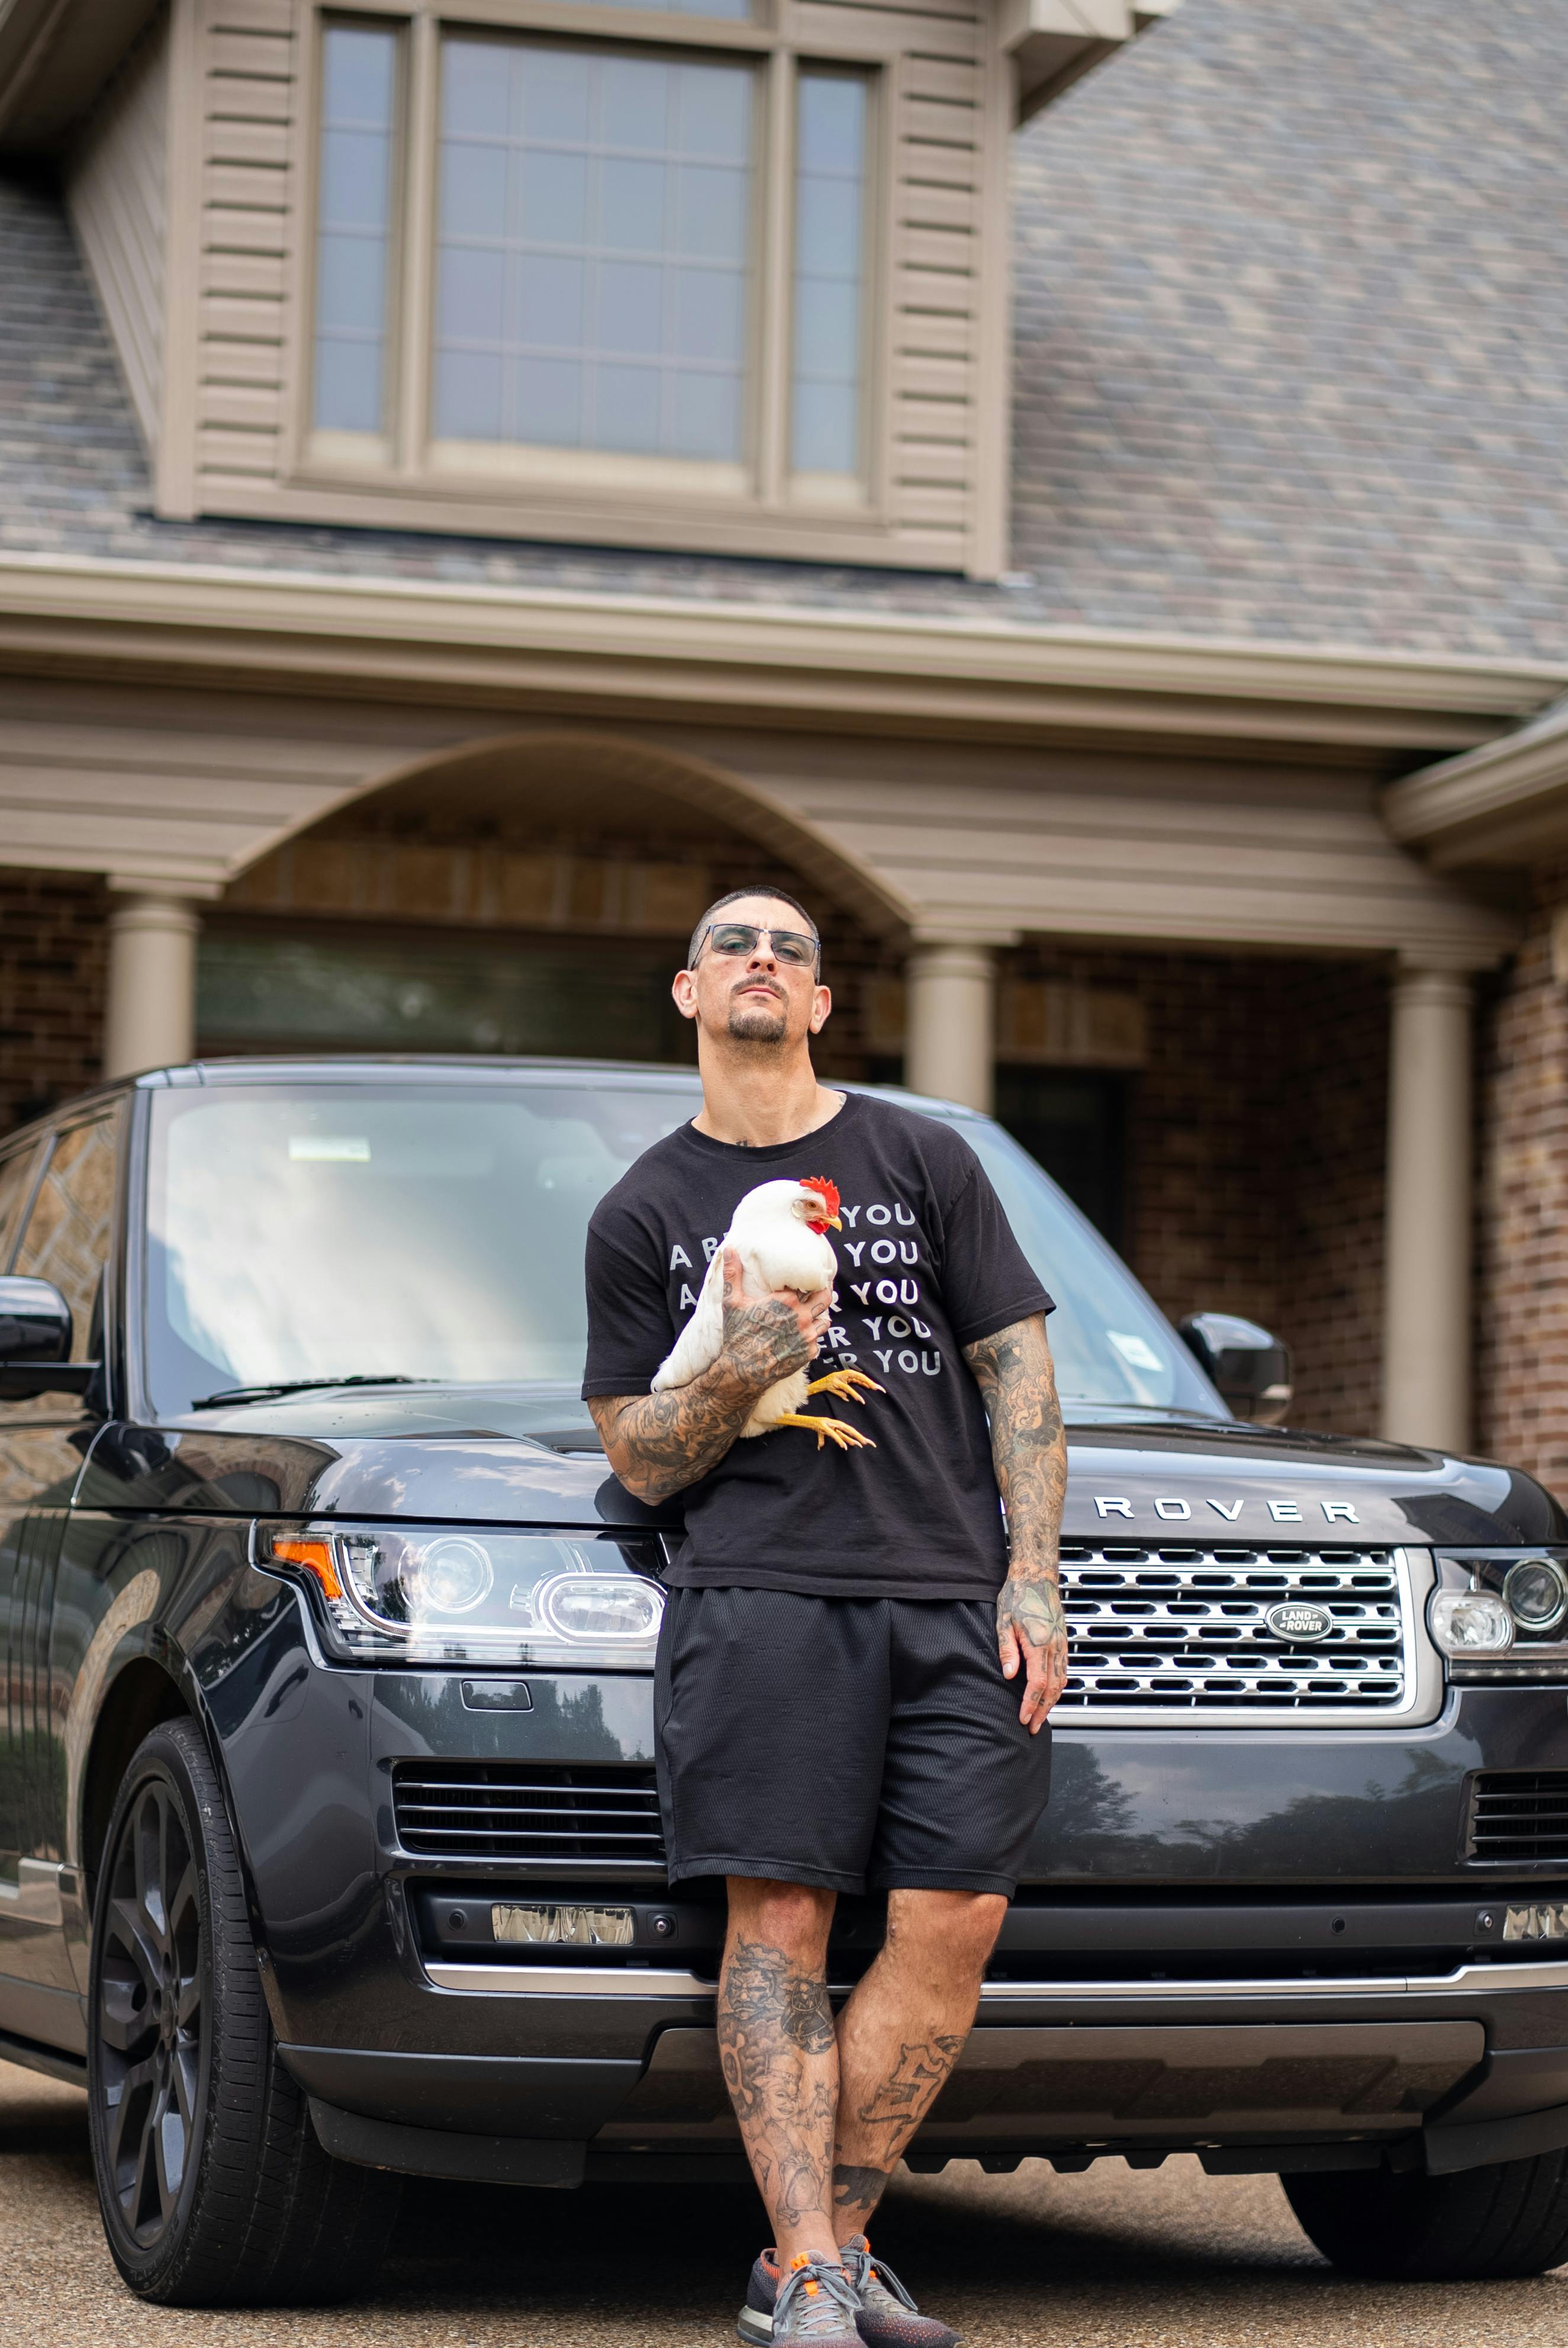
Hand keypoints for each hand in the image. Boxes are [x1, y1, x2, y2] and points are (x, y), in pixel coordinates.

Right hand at [718, 1248, 830, 1392]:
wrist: (743, 1371)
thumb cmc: (737, 1335)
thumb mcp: (732, 1303)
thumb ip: (733, 1274)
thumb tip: (728, 1249)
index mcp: (787, 1300)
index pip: (806, 1282)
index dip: (805, 1280)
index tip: (803, 1280)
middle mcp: (802, 1316)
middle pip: (824, 1297)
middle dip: (822, 1292)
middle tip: (817, 1291)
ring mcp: (808, 1335)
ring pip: (825, 1320)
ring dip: (819, 1316)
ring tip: (811, 1315)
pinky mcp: (809, 1352)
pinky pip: (817, 1341)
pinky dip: (811, 1338)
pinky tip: (802, 1337)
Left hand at [997, 1573, 1068, 1733]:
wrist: (1037, 1577)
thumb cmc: (1017, 1596)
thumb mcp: (1004, 1621)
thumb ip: (1007, 1649)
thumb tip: (1009, 1675)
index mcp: (1040, 1644)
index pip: (1037, 1684)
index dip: (1030, 1704)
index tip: (1023, 1719)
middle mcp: (1055, 1647)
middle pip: (1052, 1689)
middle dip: (1042, 1711)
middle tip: (1032, 1728)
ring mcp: (1062, 1645)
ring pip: (1061, 1682)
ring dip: (1052, 1703)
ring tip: (1040, 1717)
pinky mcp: (1063, 1642)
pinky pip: (1064, 1671)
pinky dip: (1058, 1688)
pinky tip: (1050, 1695)